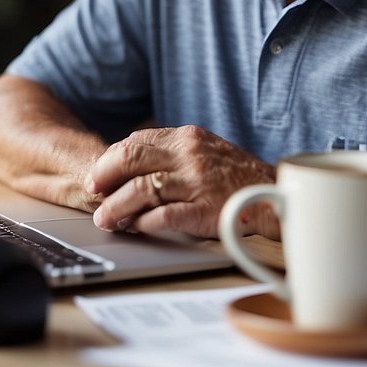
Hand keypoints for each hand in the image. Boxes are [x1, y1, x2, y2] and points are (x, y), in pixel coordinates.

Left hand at [84, 125, 277, 238]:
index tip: (98, 177)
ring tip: (105, 220)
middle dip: (103, 178)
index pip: (135, 142)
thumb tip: (130, 166)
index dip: (110, 160)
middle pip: (130, 159)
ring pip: (141, 189)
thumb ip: (173, 153)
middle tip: (93, 195)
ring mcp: (196, 182)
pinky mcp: (204, 210)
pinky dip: (143, 224)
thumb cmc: (236, 177)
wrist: (273, 197)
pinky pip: (163, 216)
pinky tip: (136, 228)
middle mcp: (189, 155)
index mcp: (187, 137)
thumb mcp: (205, 151)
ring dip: (116, 206)